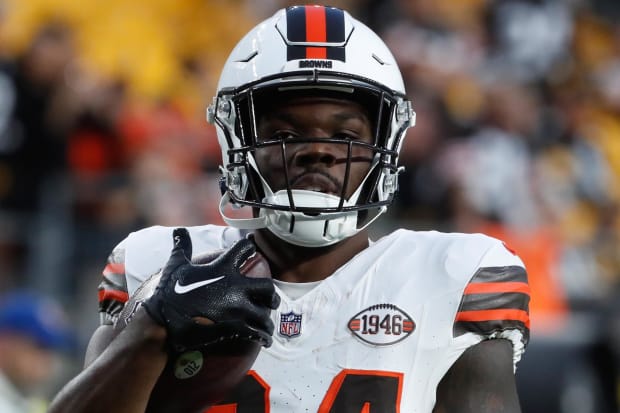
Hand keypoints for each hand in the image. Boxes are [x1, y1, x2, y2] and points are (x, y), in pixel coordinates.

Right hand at [143, 228, 279, 351]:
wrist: (163, 322)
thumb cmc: (169, 292)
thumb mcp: (176, 265)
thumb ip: (183, 247)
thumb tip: (178, 230)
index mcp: (223, 268)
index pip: (245, 249)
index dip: (250, 247)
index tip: (253, 250)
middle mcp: (235, 286)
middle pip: (268, 287)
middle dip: (271, 295)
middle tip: (270, 301)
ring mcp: (236, 308)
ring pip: (265, 315)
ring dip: (267, 322)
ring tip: (266, 327)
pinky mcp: (234, 327)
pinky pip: (257, 333)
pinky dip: (263, 337)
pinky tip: (263, 340)